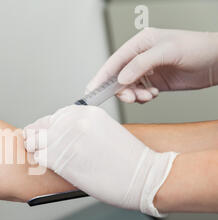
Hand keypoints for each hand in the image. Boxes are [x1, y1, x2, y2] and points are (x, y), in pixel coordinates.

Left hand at [23, 106, 177, 216]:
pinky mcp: (61, 159)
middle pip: (40, 126)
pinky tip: (51, 165)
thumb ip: (82, 130)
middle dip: (37, 137)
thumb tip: (60, 137)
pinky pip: (39, 157)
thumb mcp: (105, 132)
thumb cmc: (129, 161)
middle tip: (39, 146)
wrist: (145, 177)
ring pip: (35, 141)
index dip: (47, 129)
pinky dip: (41, 162)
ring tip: (44, 156)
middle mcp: (75, 122)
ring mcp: (67, 139)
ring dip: (36, 149)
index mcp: (87, 112)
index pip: (54, 116)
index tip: (46, 136)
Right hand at [87, 28, 217, 102]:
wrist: (217, 62)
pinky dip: (143, 98)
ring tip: (147, 96)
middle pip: (119, 76)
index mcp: (140, 43)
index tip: (92, 90)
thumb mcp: (168, 51)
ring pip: (128, 87)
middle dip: (121, 89)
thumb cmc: (198, 48)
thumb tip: (121, 79)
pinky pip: (140, 93)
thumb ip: (141, 64)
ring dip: (134, 95)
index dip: (102, 76)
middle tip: (129, 97)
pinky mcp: (155, 82)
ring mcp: (148, 70)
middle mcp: (141, 57)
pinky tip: (154, 95)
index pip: (115, 60)